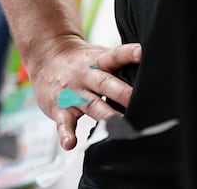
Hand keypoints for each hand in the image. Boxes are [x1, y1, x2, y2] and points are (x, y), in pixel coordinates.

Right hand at [25, 36, 142, 150]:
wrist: (45, 57)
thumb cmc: (79, 61)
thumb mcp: (98, 55)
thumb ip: (119, 65)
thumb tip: (151, 75)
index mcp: (97, 60)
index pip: (115, 55)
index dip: (128, 54)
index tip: (142, 53)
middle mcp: (85, 75)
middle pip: (105, 83)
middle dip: (122, 92)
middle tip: (138, 101)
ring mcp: (72, 92)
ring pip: (90, 104)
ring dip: (104, 115)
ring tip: (117, 127)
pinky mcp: (60, 108)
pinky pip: (63, 122)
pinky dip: (66, 134)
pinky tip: (70, 143)